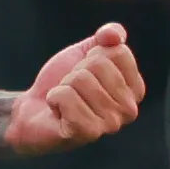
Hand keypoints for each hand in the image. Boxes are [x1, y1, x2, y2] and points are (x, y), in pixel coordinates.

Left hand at [5, 24, 143, 153]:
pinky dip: (55, 98)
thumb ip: (107, 36)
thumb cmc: (64, 81)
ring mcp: (110, 124)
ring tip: (66, 100)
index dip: (93, 55)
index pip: (119, 52)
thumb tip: (113, 35)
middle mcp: (128, 109)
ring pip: (81, 80)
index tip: (86, 71)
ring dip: (65, 86)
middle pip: (99, 64)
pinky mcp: (87, 133)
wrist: (35, 110)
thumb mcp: (86, 51)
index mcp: (135, 89)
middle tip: (73, 88)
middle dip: (77, 71)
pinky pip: (67, 97)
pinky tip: (58, 112)